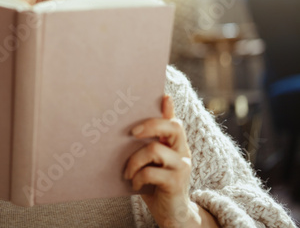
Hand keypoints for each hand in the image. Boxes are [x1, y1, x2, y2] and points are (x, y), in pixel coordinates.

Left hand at [124, 95, 201, 226]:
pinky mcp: (176, 183)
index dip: (169, 107)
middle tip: (131, 133)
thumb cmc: (156, 185)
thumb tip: (129, 130)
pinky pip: (151, 172)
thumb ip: (146, 146)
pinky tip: (134, 184)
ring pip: (155, 150)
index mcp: (175, 144)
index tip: (163, 95)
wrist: (173, 216)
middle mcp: (182, 152)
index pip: (174, 120)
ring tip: (127, 172)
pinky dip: (137, 178)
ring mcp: (181, 167)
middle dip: (150, 125)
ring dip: (134, 161)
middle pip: (172, 127)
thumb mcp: (151, 164)